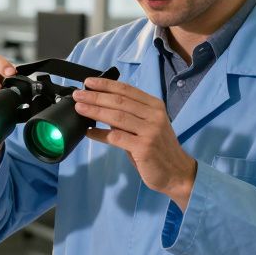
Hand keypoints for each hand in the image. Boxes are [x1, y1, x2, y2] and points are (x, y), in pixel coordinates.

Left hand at [73, 77, 197, 209]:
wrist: (177, 172)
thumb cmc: (159, 149)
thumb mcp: (147, 126)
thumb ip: (129, 116)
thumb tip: (101, 107)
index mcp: (155, 106)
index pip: (127, 90)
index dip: (106, 85)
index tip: (88, 82)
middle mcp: (154, 115)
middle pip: (119, 101)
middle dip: (96, 96)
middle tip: (78, 94)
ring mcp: (150, 131)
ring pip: (116, 117)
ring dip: (95, 111)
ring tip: (79, 108)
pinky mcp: (144, 147)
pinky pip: (116, 137)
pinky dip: (100, 134)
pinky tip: (88, 132)